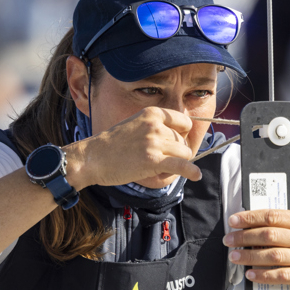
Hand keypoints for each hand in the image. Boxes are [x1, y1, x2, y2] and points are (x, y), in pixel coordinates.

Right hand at [67, 107, 201, 188]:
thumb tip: (178, 140)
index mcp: (152, 113)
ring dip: (178, 163)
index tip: (177, 144)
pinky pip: (182, 166)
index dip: (183, 135)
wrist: (92, 158)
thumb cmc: (112, 145)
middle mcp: (156, 125)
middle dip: (177, 153)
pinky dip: (191, 172)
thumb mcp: (135, 125)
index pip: (184, 122)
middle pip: (184, 141)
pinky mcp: (153, 160)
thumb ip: (155, 128)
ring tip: (161, 168)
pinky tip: (196, 175)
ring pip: (184, 154)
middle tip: (162, 160)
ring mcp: (155, 142)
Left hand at [223, 180, 289, 289]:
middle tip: (229, 240)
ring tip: (235, 256)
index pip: (273, 216)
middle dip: (245, 237)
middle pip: (270, 235)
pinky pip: (282, 276)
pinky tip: (251, 273)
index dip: (250, 218)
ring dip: (250, 256)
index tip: (234, 221)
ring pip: (274, 256)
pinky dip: (264, 275)